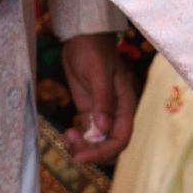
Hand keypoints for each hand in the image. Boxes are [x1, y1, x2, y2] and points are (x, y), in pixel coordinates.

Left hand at [59, 33, 139, 165]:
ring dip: (83, 147)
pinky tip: (67, 132)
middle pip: (110, 144)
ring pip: (97, 141)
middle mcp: (116, 112)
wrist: (81, 36)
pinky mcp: (89, 110)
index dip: (104, 151)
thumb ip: (102, 100)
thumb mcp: (98, 72)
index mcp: (125, 103)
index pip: (121, 137)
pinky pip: (87, 133)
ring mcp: (102, 112)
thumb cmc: (93, 49)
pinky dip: (78, 139)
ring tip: (67, 136)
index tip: (83, 156)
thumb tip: (103, 129)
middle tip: (72, 149)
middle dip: (92, 152)